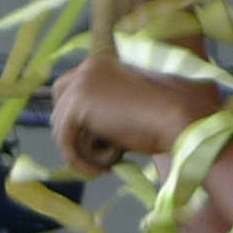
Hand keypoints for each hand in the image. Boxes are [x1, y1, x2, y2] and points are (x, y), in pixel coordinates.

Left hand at [48, 53, 219, 175]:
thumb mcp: (123, 106)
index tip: (88, 141)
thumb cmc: (159, 119)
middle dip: (68, 129)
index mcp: (100, 63)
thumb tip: (73, 129)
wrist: (174, 120)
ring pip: (59, 124)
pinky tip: (98, 170)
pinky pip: (65, 139)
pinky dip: (78, 159)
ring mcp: (81, 82)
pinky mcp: (79, 102)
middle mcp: (87, 66)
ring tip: (100, 163)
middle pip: (58, 102)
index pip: (69, 88)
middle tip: (87, 153)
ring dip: (75, 148)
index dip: (74, 117)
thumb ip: (100, 108)